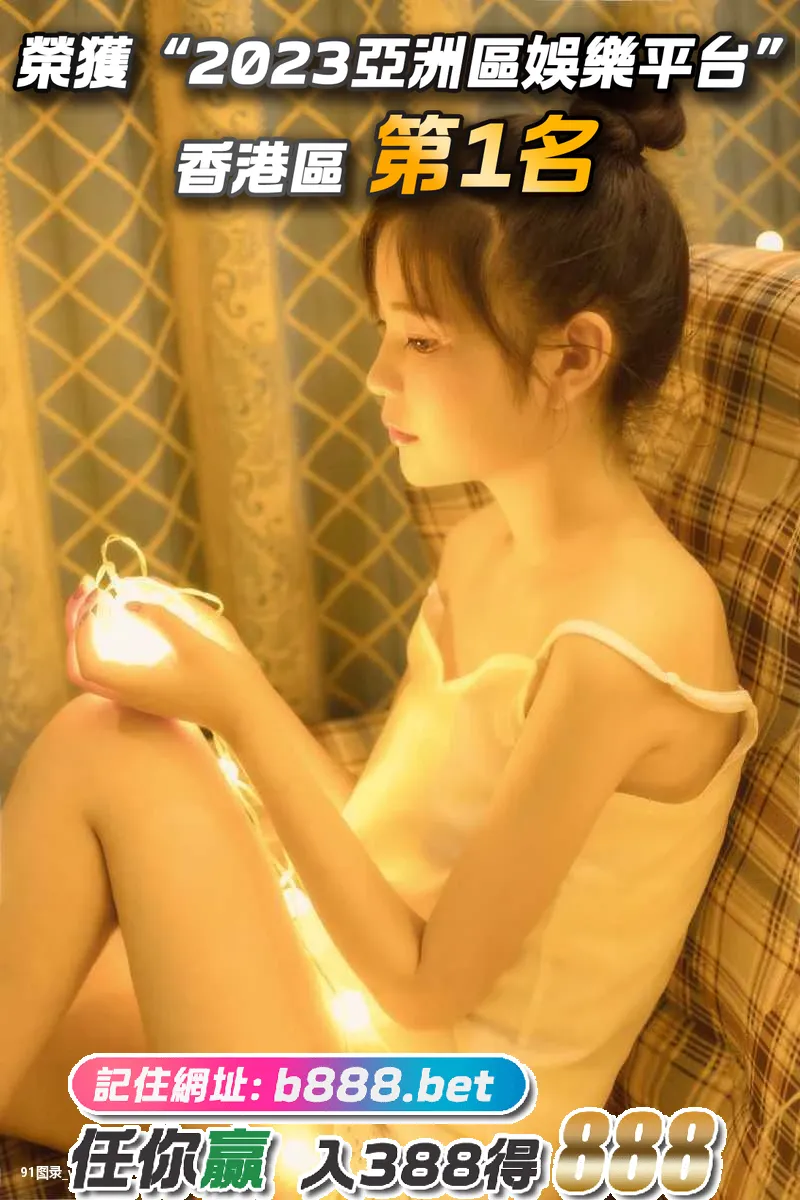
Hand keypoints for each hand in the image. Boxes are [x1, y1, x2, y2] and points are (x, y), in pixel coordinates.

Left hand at [66, 581, 263, 737]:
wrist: (247, 712)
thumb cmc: (226, 679)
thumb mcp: (196, 640)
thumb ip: (162, 617)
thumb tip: (130, 601)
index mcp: (136, 685)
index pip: (86, 660)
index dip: (84, 627)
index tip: (101, 599)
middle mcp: (130, 695)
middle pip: (80, 666)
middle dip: (79, 627)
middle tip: (91, 591)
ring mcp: (138, 696)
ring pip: (94, 668)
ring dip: (92, 633)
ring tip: (105, 599)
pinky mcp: (149, 692)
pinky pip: (113, 668)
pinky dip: (108, 642)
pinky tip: (125, 618)